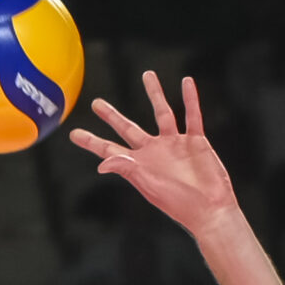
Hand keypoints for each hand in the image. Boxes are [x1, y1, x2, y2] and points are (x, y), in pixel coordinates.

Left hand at [71, 73, 237, 236]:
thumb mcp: (150, 186)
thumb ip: (127, 169)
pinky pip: (192, 115)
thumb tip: (102, 163)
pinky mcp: (195, 142)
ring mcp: (175, 145)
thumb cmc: (180, 204)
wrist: (209, 209)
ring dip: (155, 94)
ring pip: (162, 112)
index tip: (74, 133)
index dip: (92, 141)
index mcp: (139, 165)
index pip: (109, 150)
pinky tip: (187, 83)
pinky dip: (190, 99)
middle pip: (128, 128)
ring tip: (147, 74)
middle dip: (112, 116)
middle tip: (96, 103)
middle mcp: (154, 152)